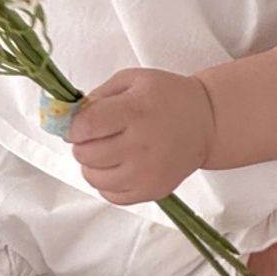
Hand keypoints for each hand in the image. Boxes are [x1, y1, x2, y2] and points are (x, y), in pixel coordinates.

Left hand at [67, 66, 215, 204]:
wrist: (206, 122)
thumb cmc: (168, 96)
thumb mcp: (134, 80)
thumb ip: (99, 95)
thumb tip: (70, 118)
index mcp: (135, 111)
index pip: (86, 126)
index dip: (73, 126)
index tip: (78, 124)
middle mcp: (140, 144)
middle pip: (86, 153)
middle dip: (82, 144)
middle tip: (95, 136)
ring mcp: (146, 172)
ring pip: (94, 177)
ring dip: (92, 164)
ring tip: (106, 151)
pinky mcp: (151, 191)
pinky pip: (110, 195)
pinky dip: (106, 182)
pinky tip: (118, 166)